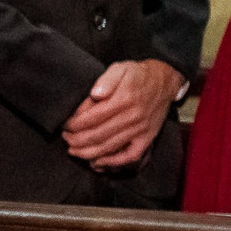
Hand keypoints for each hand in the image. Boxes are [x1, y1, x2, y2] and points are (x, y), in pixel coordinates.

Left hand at [61, 59, 183, 169]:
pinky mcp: (147, 138)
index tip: (65, 124)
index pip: (92, 117)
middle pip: (97, 135)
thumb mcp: (121, 68)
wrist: (165, 81)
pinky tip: (97, 162)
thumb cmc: (139, 75)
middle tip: (66, 137)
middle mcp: (133, 116)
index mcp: (125, 98)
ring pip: (109, 147)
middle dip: (76, 139)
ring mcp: (141, 129)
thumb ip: (107, 80)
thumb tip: (95, 94)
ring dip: (87, 152)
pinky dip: (112, 162)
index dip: (74, 124)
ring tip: (73, 150)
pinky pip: (129, 156)